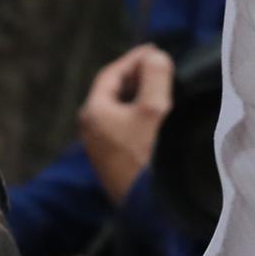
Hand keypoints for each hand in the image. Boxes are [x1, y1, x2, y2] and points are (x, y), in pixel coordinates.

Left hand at [77, 43, 174, 203]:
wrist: (149, 204)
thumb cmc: (150, 154)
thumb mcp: (155, 107)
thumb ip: (155, 73)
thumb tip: (154, 57)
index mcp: (94, 112)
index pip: (111, 74)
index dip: (134, 59)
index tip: (155, 51)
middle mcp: (90, 129)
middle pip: (113, 91)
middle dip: (137, 76)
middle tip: (160, 67)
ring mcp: (99, 148)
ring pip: (119, 110)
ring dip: (139, 96)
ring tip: (163, 89)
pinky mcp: (112, 162)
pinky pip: (123, 127)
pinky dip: (138, 115)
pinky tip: (158, 118)